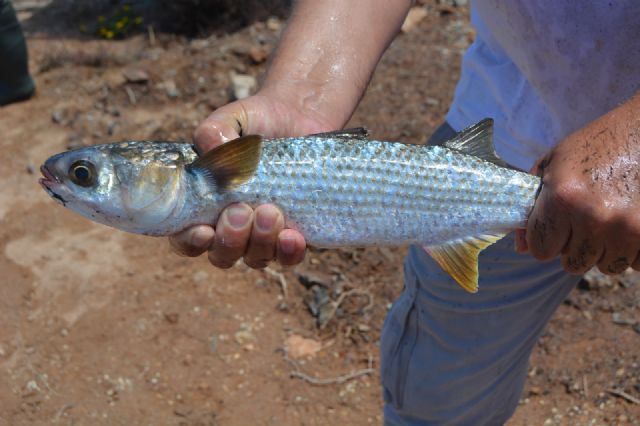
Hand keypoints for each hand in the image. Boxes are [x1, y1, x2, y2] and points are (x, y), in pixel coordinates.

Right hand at [169, 92, 331, 268]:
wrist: (301, 116)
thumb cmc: (257, 121)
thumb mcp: (230, 119)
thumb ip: (212, 133)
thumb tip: (213, 154)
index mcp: (203, 205)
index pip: (186, 238)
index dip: (190, 242)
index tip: (203, 230)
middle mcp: (230, 227)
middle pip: (221, 254)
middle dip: (230, 238)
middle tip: (241, 210)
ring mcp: (262, 235)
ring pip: (254, 258)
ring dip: (260, 241)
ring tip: (270, 210)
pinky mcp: (293, 234)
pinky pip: (288, 257)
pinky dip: (288, 252)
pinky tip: (292, 236)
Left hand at [516, 95, 639, 274]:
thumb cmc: (599, 143)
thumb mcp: (554, 162)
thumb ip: (532, 205)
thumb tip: (522, 247)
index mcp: (563, 197)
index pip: (541, 250)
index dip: (546, 239)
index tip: (556, 226)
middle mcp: (594, 217)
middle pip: (572, 263)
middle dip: (576, 245)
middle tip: (587, 218)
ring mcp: (628, 229)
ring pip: (605, 267)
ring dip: (605, 250)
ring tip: (611, 218)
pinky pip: (636, 264)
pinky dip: (634, 250)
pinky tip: (632, 221)